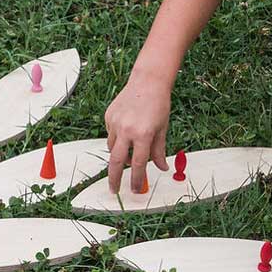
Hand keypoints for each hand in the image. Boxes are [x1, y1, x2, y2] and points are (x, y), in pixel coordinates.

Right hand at [105, 71, 171, 193]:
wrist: (148, 81)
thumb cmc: (158, 104)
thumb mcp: (162, 129)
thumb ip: (159, 151)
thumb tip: (162, 168)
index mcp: (143, 134)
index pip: (139, 164)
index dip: (137, 180)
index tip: (136, 190)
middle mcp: (127, 129)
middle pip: (117, 162)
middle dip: (115, 179)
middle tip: (115, 190)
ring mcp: (115, 123)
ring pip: (112, 149)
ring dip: (120, 156)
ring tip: (130, 152)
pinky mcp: (108, 117)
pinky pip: (110, 135)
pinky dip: (117, 140)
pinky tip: (127, 131)